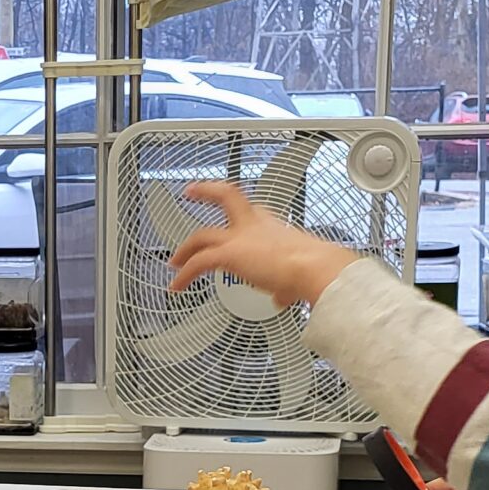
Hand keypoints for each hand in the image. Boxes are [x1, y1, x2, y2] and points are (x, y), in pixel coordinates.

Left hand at [167, 183, 356, 309]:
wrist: (313, 268)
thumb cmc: (313, 269)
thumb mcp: (296, 274)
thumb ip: (284, 286)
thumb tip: (282, 296)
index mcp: (271, 226)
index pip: (251, 209)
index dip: (238, 207)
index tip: (230, 206)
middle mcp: (254, 225)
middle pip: (225, 196)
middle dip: (207, 192)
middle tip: (192, 192)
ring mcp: (240, 237)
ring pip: (203, 234)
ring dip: (186, 248)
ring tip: (175, 260)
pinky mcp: (229, 253)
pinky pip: (198, 262)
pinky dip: (184, 275)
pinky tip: (177, 286)